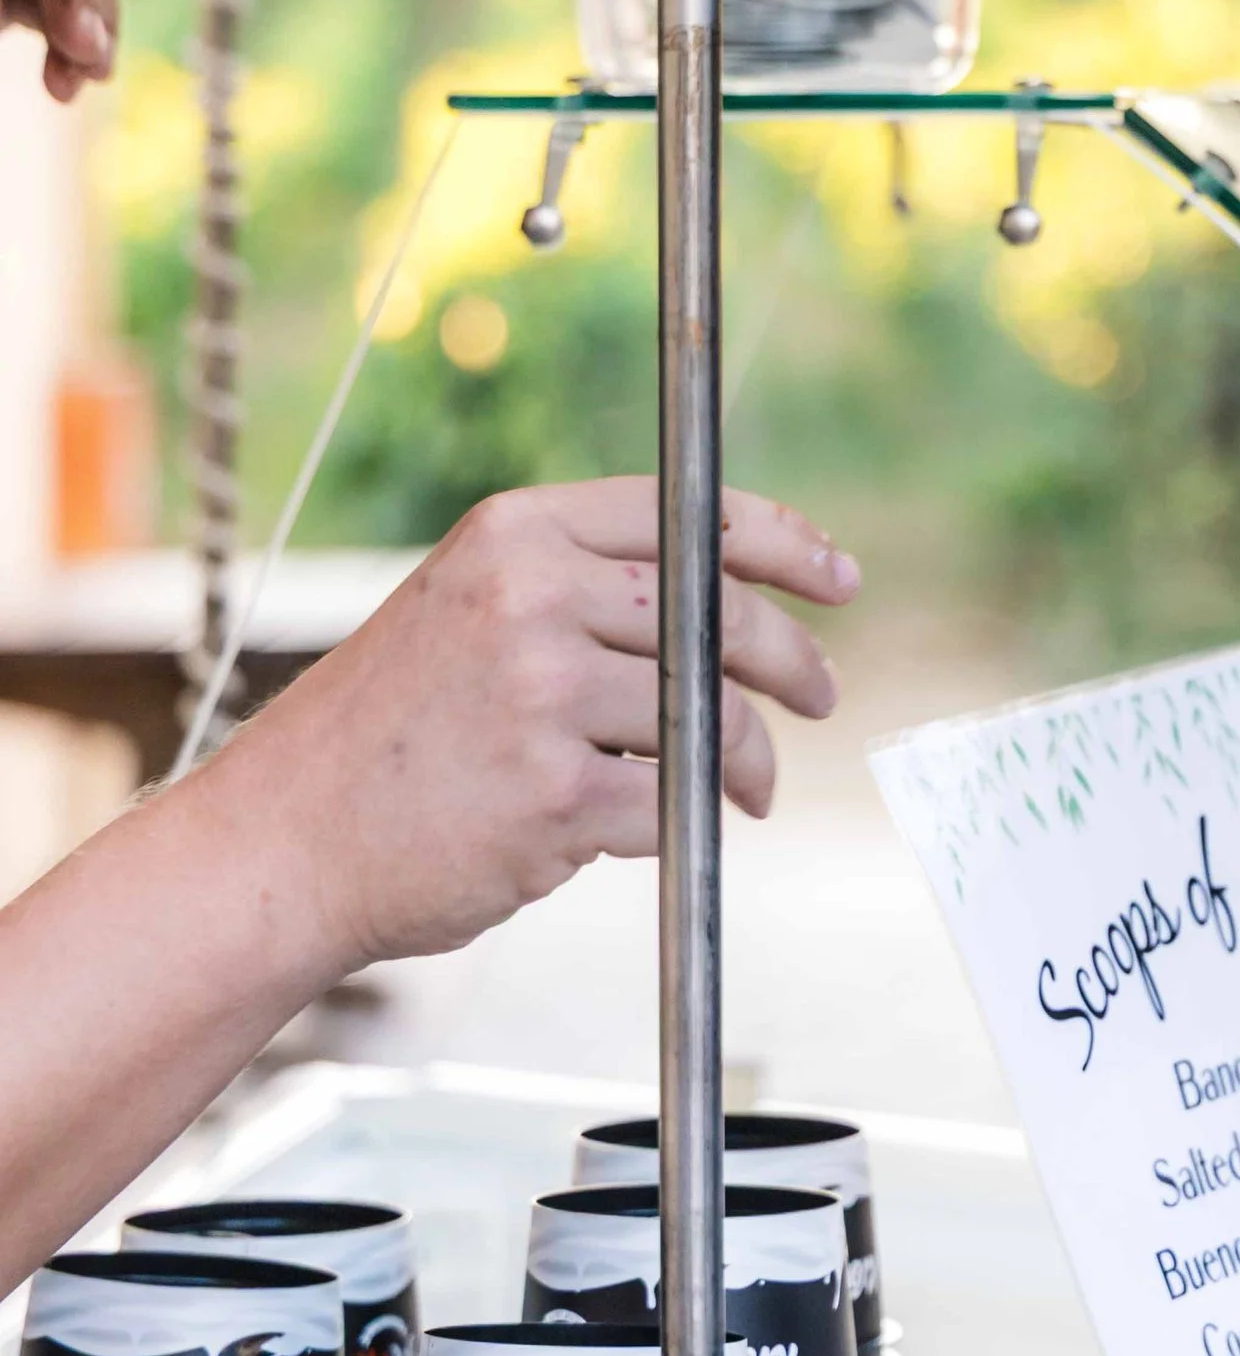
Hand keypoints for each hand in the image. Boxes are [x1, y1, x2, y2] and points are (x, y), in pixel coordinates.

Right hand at [206, 478, 856, 971]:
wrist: (285, 841)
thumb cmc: (388, 736)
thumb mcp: (465, 609)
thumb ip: (580, 589)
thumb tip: (731, 608)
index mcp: (515, 534)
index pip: (690, 514)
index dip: (786, 543)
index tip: (838, 578)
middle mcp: (530, 597)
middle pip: (721, 613)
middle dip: (793, 662)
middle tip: (819, 696)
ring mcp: (542, 695)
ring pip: (711, 717)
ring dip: (745, 761)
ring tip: (747, 788)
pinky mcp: (555, 796)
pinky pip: (672, 803)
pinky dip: (680, 822)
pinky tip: (651, 829)